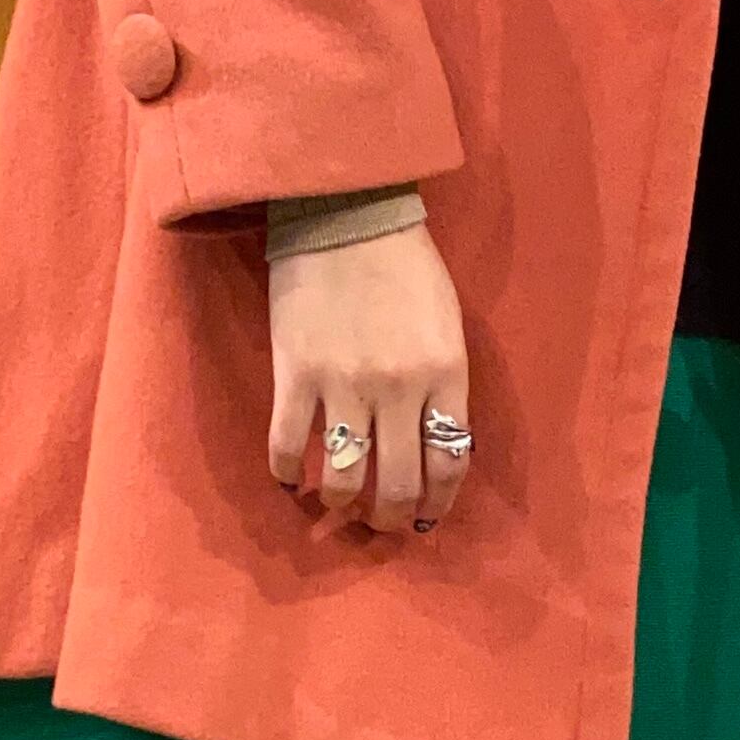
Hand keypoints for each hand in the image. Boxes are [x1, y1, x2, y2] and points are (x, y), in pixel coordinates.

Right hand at [266, 222, 471, 539]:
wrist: (345, 214)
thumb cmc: (404, 266)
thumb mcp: (446, 325)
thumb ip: (443, 384)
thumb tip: (431, 443)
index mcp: (446, 373)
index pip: (450, 462)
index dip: (439, 502)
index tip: (428, 517)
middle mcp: (399, 388)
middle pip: (399, 485)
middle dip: (393, 519)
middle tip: (384, 525)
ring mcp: (344, 385)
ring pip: (345, 479)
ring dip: (343, 506)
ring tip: (340, 507)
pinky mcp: (295, 375)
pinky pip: (288, 447)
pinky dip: (288, 474)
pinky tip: (291, 480)